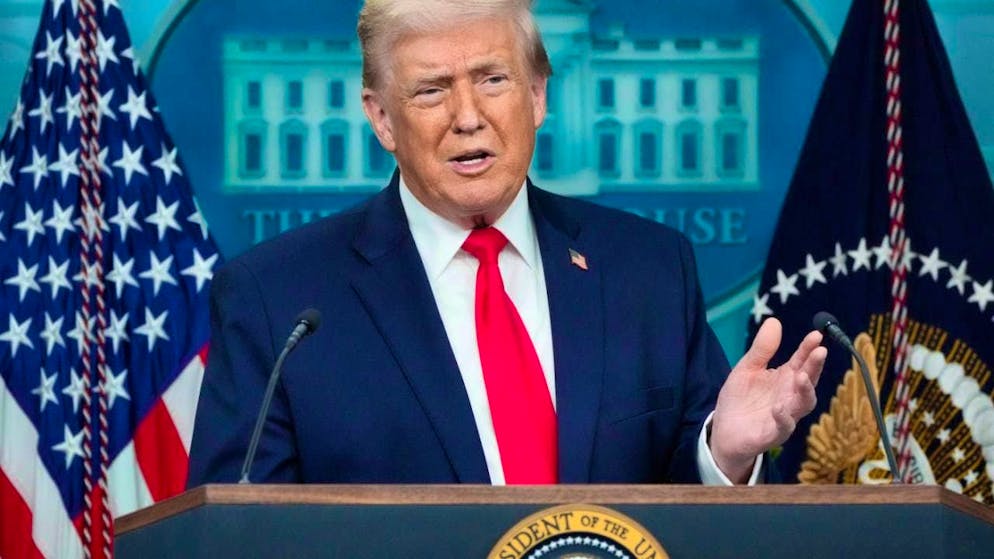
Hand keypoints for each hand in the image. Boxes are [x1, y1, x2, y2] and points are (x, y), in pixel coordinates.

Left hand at [709, 317, 826, 481]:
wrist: (723, 431)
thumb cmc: (740, 399)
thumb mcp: (747, 369)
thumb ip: (762, 349)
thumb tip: (774, 321)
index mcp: (785, 378)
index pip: (802, 361)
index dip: (809, 348)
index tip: (817, 335)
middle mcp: (790, 396)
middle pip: (809, 380)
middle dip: (816, 366)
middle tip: (820, 351)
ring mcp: (785, 415)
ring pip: (803, 404)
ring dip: (806, 391)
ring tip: (802, 376)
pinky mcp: (773, 434)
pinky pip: (784, 427)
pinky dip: (784, 417)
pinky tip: (779, 407)